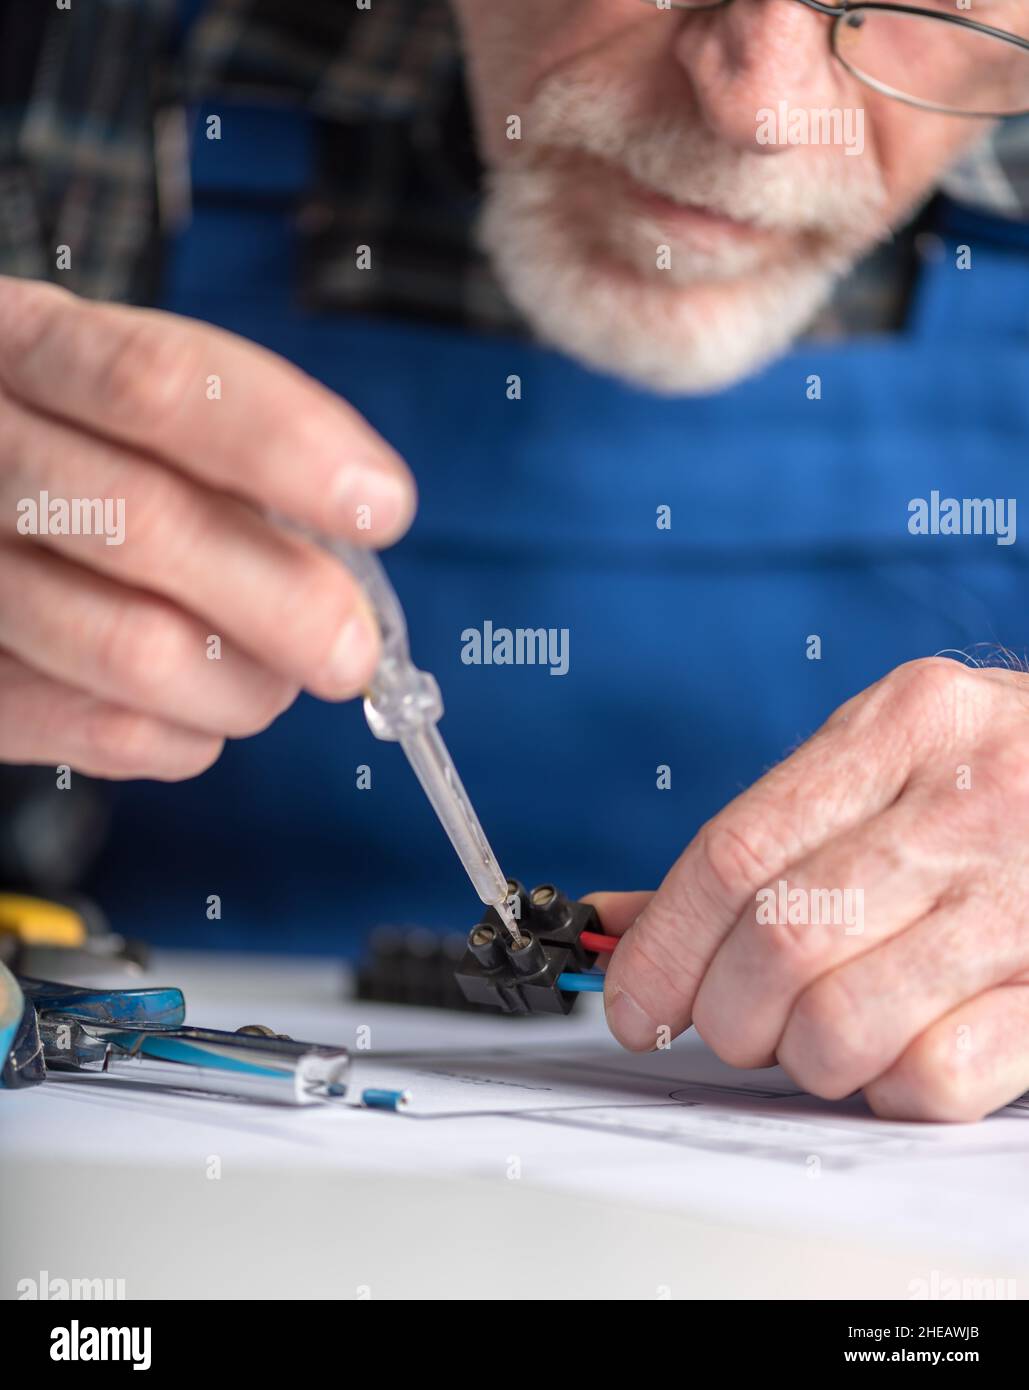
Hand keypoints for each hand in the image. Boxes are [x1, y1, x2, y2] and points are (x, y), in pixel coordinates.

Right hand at [0, 277, 414, 778]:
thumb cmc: (80, 458)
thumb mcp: (130, 409)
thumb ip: (230, 456)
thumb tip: (348, 557)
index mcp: (30, 347)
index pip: (157, 383)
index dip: (284, 447)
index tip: (381, 504)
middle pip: (145, 524)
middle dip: (288, 600)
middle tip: (354, 649)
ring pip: (132, 649)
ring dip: (246, 684)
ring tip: (276, 680)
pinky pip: (107, 734)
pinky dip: (189, 735)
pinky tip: (200, 709)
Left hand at [591, 657, 1028, 1121]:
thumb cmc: (990, 781)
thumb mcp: (881, 761)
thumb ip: (762, 838)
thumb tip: (621, 925)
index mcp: (903, 726)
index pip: (735, 853)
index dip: (662, 945)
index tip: (632, 999)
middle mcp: (970, 802)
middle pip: (782, 941)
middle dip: (728, 1012)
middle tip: (735, 1022)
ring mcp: (1026, 901)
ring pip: (844, 1024)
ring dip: (804, 1057)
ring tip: (820, 1034)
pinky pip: (934, 1080)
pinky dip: (888, 1089)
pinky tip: (899, 1051)